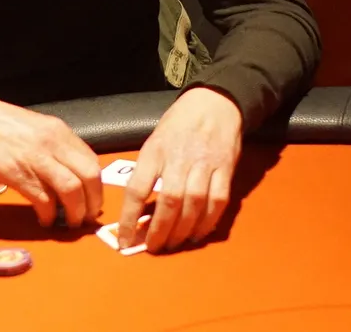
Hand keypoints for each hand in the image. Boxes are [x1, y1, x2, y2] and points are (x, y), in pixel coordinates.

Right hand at [0, 91, 103, 226]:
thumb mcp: (33, 129)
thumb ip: (52, 147)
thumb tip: (67, 173)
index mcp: (58, 131)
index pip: (92, 161)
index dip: (96, 187)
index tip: (92, 201)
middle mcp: (53, 143)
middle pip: (90, 176)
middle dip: (92, 202)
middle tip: (85, 218)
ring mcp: (36, 158)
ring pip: (72, 190)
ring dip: (75, 213)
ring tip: (69, 223)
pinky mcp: (17, 174)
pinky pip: (44, 199)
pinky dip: (49, 215)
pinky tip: (45, 220)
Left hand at [118, 87, 241, 251]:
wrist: (214, 103)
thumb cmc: (179, 125)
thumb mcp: (154, 141)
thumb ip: (147, 172)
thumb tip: (136, 211)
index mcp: (155, 150)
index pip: (137, 189)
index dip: (129, 218)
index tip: (125, 239)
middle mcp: (179, 157)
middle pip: (169, 201)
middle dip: (160, 230)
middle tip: (154, 247)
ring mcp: (205, 163)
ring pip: (194, 204)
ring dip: (183, 230)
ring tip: (174, 244)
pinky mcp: (226, 169)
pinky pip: (218, 201)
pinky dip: (208, 222)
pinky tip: (198, 233)